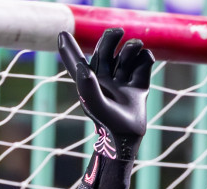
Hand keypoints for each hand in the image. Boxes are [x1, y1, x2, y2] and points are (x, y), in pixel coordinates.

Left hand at [57, 28, 153, 161]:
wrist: (126, 137)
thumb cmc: (106, 124)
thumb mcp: (95, 105)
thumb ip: (87, 86)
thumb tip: (83, 66)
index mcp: (88, 80)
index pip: (76, 60)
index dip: (69, 48)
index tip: (61, 34)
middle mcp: (104, 76)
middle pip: (107, 45)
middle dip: (112, 36)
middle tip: (117, 33)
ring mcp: (122, 77)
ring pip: (128, 50)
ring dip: (130, 48)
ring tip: (129, 58)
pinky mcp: (139, 81)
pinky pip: (145, 59)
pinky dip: (145, 58)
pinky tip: (142, 65)